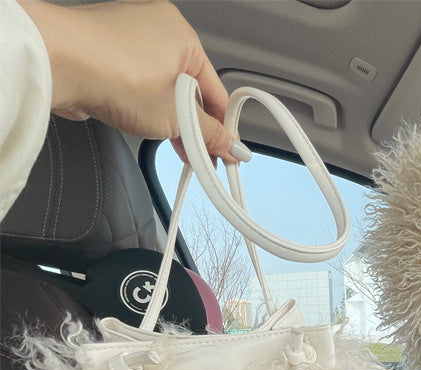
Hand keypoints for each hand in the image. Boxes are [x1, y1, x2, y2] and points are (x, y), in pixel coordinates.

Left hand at [19, 0, 244, 163]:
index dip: (222, 126)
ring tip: (165, 138)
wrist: (55, 61)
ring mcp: (129, 37)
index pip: (215, 90)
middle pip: (189, 89)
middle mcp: (157, 28)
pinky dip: (143, 105)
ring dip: (168, 118)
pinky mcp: (105, 50)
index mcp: (183, 34)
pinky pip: (137, 83)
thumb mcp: (176, 116)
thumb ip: (208, 134)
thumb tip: (230, 145)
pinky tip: (140, 122)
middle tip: (197, 154)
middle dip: (193, 125)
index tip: (225, 152)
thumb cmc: (113, 72)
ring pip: (162, 88)